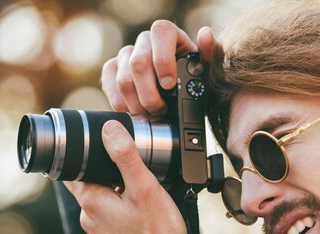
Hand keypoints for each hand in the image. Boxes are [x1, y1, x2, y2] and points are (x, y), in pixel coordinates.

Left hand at [64, 121, 190, 233]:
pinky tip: (142, 211)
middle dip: (106, 170)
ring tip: (141, 189)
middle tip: (132, 164)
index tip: (104, 144)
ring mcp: (98, 232)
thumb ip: (126, 156)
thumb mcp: (145, 188)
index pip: (75, 167)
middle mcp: (89, 217)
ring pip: (102, 200)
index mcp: (91, 199)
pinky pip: (111, 217)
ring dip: (116, 190)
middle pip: (90, 182)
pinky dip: (122, 208)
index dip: (87, 152)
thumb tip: (109, 129)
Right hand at [101, 20, 217, 115]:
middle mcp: (145, 41)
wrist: (178, 98)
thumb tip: (205, 35)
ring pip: (123, 79)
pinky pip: (109, 85)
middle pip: (138, 62)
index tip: (169, 85)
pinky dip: (122, 105)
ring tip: (152, 115)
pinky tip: (136, 113)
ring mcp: (126, 54)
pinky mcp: (112, 70)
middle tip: (161, 111)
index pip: (161, 32)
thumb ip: (210, 55)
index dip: (163, 59)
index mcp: (168, 35)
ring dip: (138, 104)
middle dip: (150, 94)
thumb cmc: (194, 82)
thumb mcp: (207, 72)